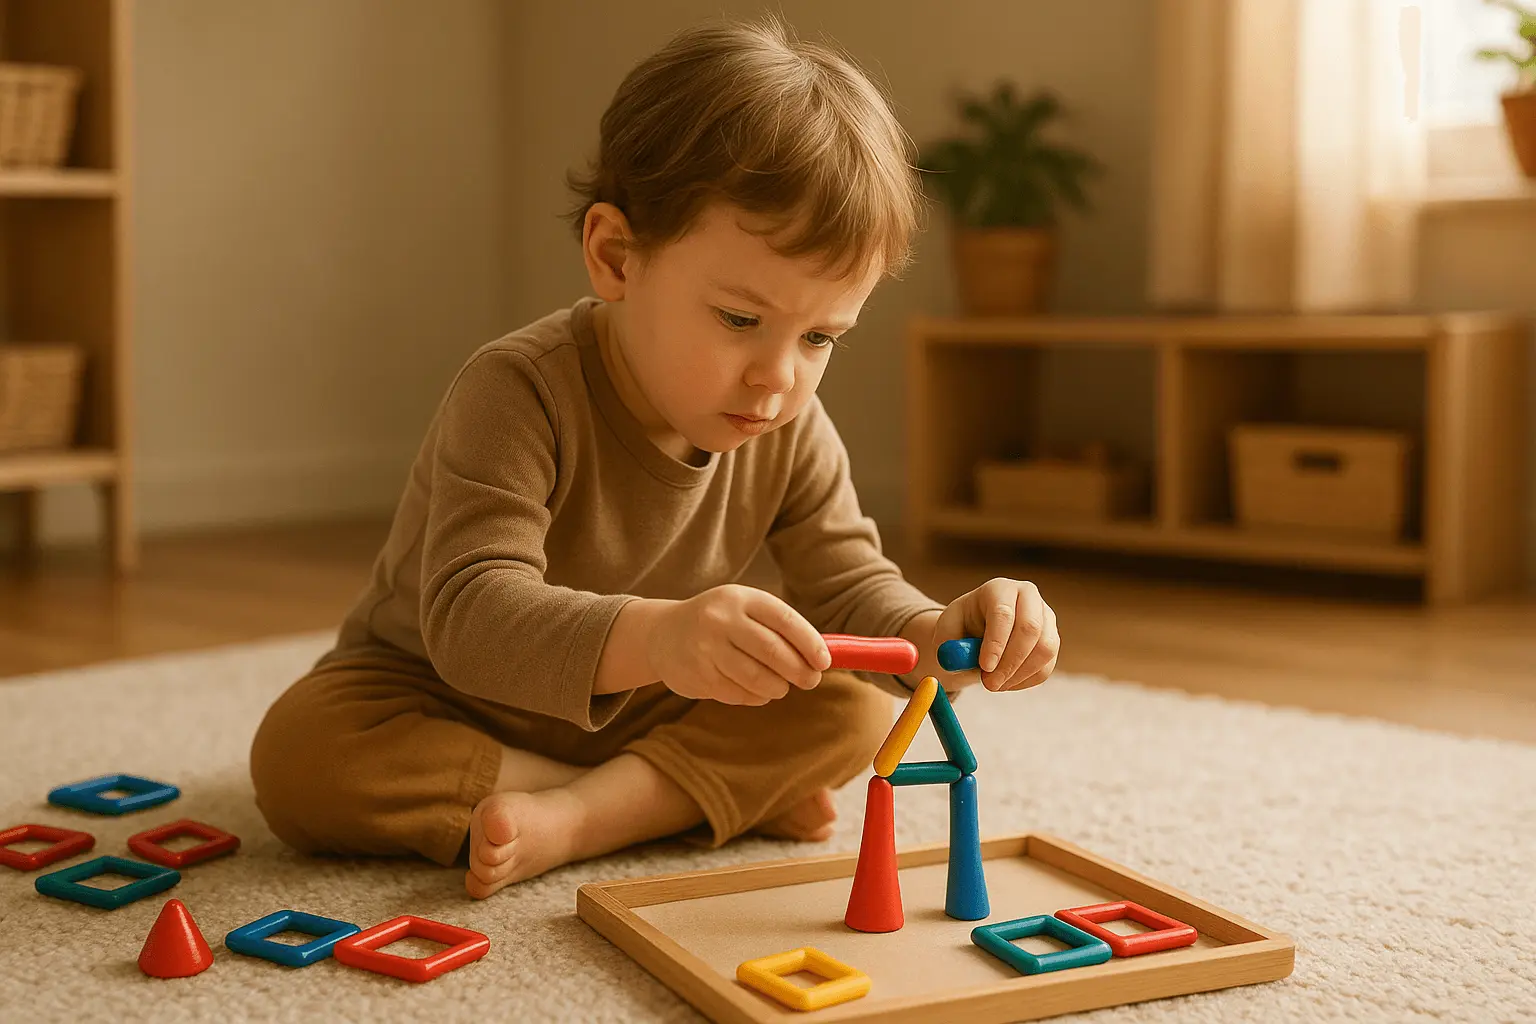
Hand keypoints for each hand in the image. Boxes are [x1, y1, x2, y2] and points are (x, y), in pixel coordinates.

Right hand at [647, 585, 830, 704]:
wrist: (662, 634)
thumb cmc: (720, 623)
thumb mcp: (745, 611)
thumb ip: (779, 629)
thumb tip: (823, 656)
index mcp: (740, 598)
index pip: (784, 620)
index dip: (810, 643)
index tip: (824, 662)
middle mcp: (721, 619)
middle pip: (773, 651)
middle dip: (799, 671)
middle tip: (810, 680)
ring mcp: (706, 648)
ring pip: (757, 678)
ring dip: (778, 687)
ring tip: (782, 686)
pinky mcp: (698, 675)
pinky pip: (738, 693)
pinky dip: (756, 696)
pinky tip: (757, 691)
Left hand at [934, 578, 1058, 691]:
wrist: (977, 631)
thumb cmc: (961, 628)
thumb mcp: (947, 633)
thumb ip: (950, 646)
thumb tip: (960, 660)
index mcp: (998, 589)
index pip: (1003, 613)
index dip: (996, 642)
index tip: (985, 667)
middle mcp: (1027, 596)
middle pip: (1030, 628)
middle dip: (1010, 662)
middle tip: (989, 684)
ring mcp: (1045, 617)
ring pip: (1044, 649)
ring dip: (1018, 674)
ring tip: (993, 684)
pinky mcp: (1052, 639)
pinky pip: (1046, 666)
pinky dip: (1025, 681)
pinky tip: (1005, 682)